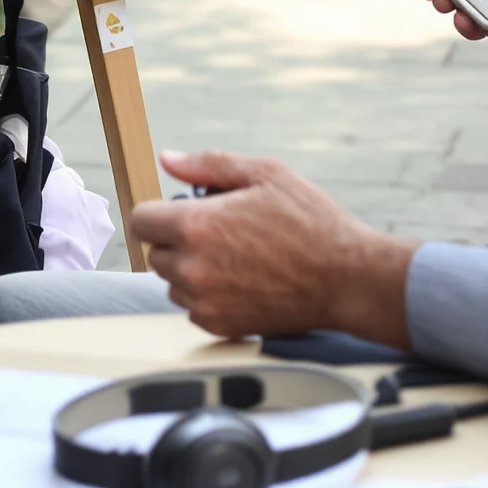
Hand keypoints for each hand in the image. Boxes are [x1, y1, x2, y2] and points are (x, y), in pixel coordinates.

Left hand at [132, 151, 414, 346]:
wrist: (346, 278)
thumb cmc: (310, 221)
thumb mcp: (264, 173)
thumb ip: (208, 165)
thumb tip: (168, 159)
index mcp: (196, 226)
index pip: (140, 220)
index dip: (157, 210)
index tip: (178, 210)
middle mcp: (193, 269)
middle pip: (155, 253)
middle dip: (176, 238)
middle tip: (218, 229)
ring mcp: (206, 303)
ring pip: (173, 283)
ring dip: (190, 269)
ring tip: (234, 255)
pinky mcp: (222, 328)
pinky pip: (193, 309)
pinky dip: (207, 296)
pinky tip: (241, 280)